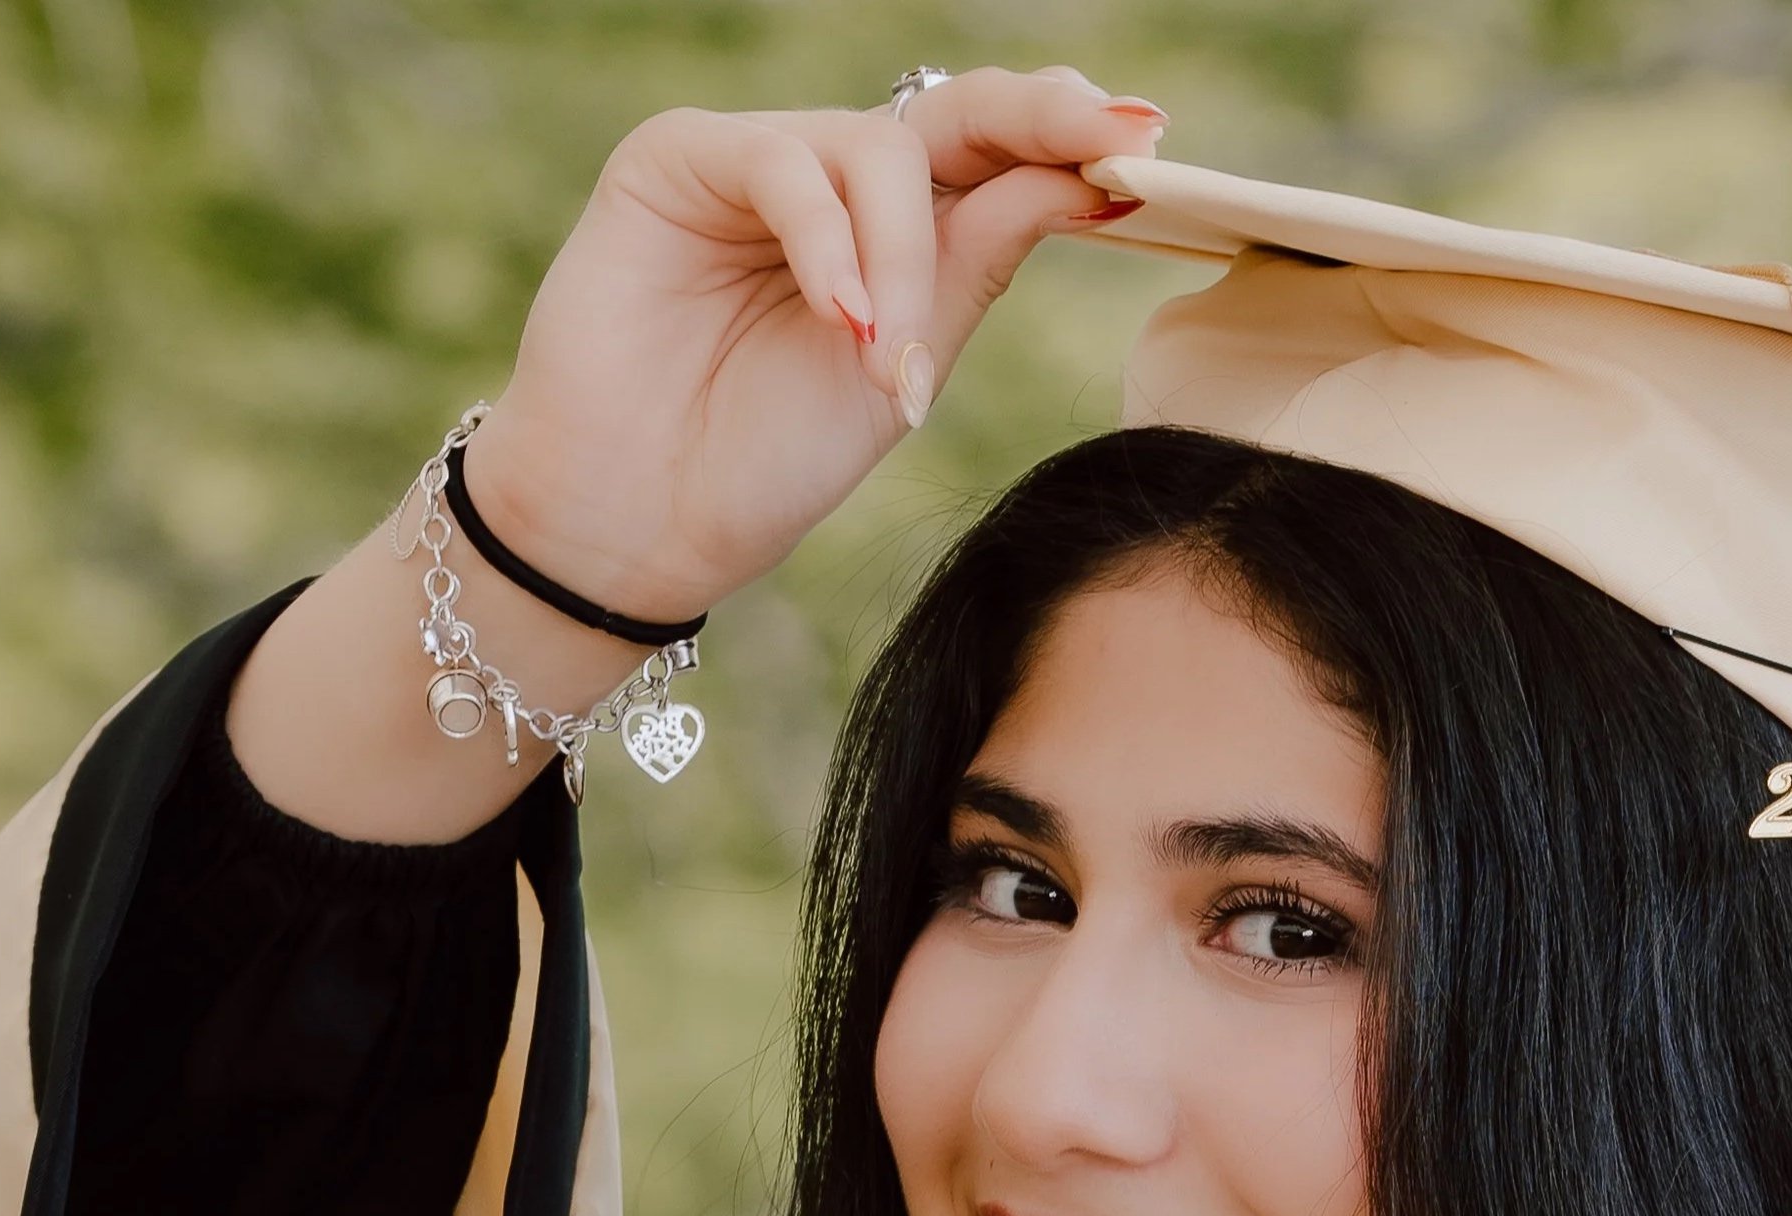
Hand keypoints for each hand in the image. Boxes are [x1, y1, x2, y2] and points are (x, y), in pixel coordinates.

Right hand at [457, 66, 1167, 623]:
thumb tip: (1073, 179)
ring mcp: (754, 164)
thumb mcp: (903, 371)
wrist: (641, 523)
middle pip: (954, 116)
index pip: (993, 160)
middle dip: (1040, 120)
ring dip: (905, 256)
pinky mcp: (676, 161)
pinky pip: (784, 163)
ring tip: (885, 359)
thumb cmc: (762, 463)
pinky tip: (842, 321)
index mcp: (896, 236)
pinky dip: (829, 244)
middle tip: (1111, 141)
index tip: (1149, 152)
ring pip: (879, 150)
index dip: (1066, 144)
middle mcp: (831, 185)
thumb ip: (973, 269)